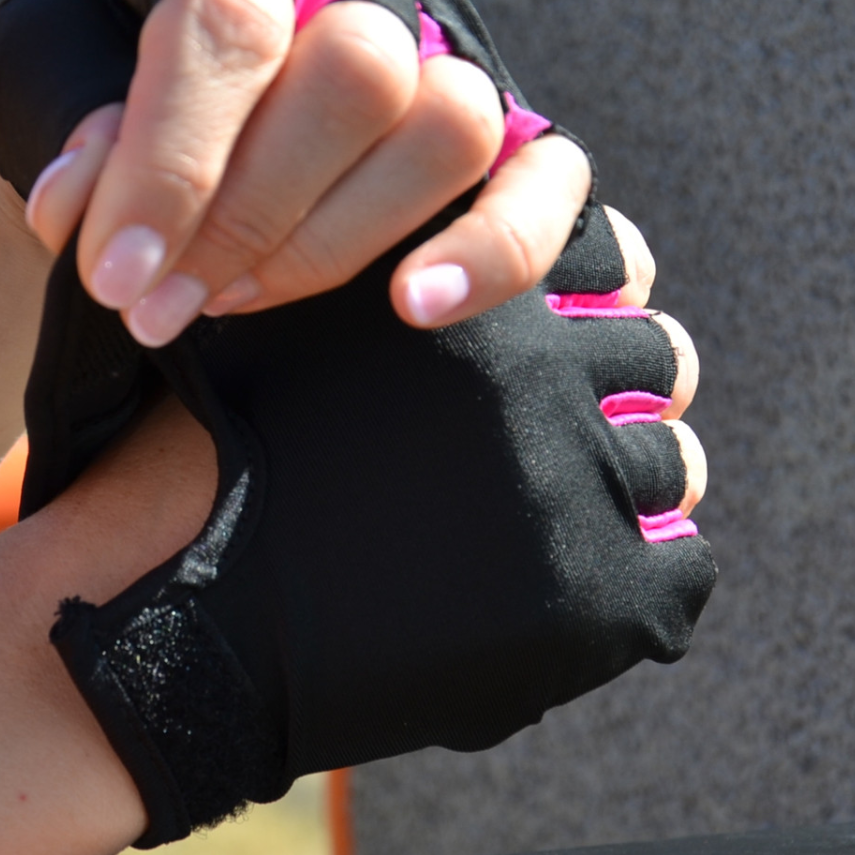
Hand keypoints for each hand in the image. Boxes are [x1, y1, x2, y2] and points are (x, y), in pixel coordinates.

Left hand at [0, 0, 591, 347]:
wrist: (167, 41)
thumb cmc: (99, 37)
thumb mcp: (45, 51)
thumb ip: (66, 115)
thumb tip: (94, 211)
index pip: (232, 17)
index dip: (171, 161)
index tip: (115, 277)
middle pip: (355, 76)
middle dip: (246, 216)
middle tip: (159, 305)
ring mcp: (445, 31)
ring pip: (449, 127)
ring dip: (333, 242)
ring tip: (233, 298)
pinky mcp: (504, 117)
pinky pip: (548, 180)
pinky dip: (494, 251)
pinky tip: (413, 305)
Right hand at [26, 185, 711, 844]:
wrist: (181, 582)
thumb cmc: (214, 436)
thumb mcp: (289, 300)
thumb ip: (384, 258)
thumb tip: (453, 268)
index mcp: (487, 280)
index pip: (614, 254)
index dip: (586, 292)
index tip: (550, 331)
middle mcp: (552, 365)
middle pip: (657, 354)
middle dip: (616, 381)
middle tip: (557, 424)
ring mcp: (579, 479)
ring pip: (668, 464)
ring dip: (626, 481)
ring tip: (551, 509)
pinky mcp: (591, 600)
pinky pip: (673, 582)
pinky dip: (636, 584)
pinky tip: (554, 590)